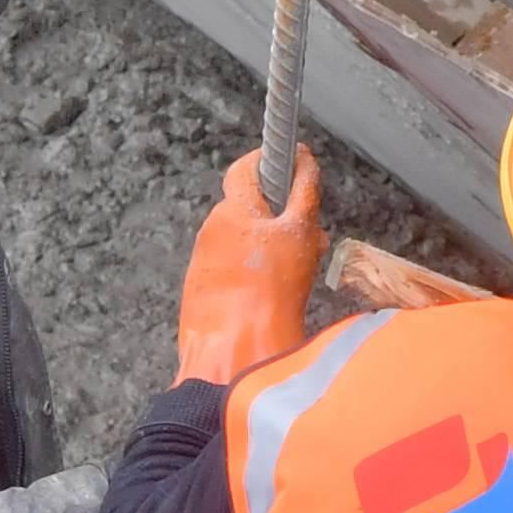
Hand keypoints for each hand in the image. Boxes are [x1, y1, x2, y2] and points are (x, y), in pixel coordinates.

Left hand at [177, 150, 327, 384]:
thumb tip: (302, 158)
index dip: (269, 164)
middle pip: (248, 210)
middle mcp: (211, 229)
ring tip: (296, 274)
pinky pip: (231, 272)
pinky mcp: (200, 291)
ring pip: (242, 243)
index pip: (245, 168)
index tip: (293, 169)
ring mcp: (202, 261)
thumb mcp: (299, 234)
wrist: (233, 354)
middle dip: (280, 218)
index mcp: (232, 209)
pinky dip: (251, 275)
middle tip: (311, 238)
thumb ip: (303, 192)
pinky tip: (271, 296)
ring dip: (267, 248)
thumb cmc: (270, 290)